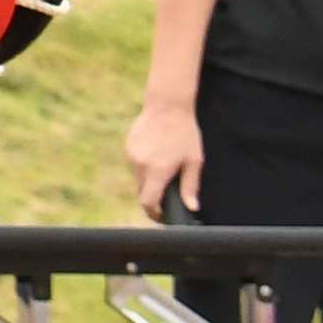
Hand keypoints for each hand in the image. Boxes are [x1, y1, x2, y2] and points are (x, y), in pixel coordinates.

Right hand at [123, 94, 205, 215]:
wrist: (167, 105)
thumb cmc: (185, 133)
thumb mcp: (194, 161)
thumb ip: (190, 186)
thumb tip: (192, 207)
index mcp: (157, 170)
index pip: (148, 202)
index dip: (154, 213)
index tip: (162, 217)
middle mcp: (140, 164)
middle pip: (142, 193)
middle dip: (153, 198)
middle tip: (168, 197)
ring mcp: (131, 155)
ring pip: (138, 179)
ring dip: (149, 181)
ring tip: (165, 168)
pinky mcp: (128, 148)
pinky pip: (135, 166)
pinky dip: (145, 167)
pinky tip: (157, 155)